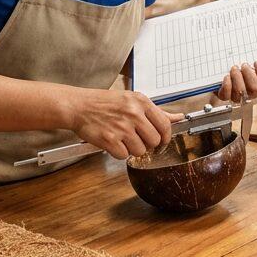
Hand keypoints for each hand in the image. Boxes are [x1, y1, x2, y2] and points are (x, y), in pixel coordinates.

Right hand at [67, 88, 181, 159]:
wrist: (79, 106)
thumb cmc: (105, 103)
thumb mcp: (132, 100)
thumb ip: (156, 111)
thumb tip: (177, 118)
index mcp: (141, 102)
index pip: (165, 125)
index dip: (165, 137)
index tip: (161, 141)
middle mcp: (133, 114)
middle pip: (154, 141)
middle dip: (147, 144)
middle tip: (136, 138)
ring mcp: (121, 127)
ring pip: (140, 150)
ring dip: (132, 149)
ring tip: (122, 138)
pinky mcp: (110, 140)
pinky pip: (123, 156)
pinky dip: (118, 152)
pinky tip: (113, 142)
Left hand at [217, 61, 256, 101]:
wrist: (225, 69)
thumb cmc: (243, 67)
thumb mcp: (256, 64)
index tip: (256, 62)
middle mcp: (250, 94)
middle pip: (255, 89)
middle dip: (249, 75)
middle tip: (244, 65)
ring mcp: (237, 96)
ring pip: (240, 92)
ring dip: (237, 78)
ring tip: (234, 68)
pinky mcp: (225, 96)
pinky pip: (226, 95)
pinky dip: (227, 85)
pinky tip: (227, 77)